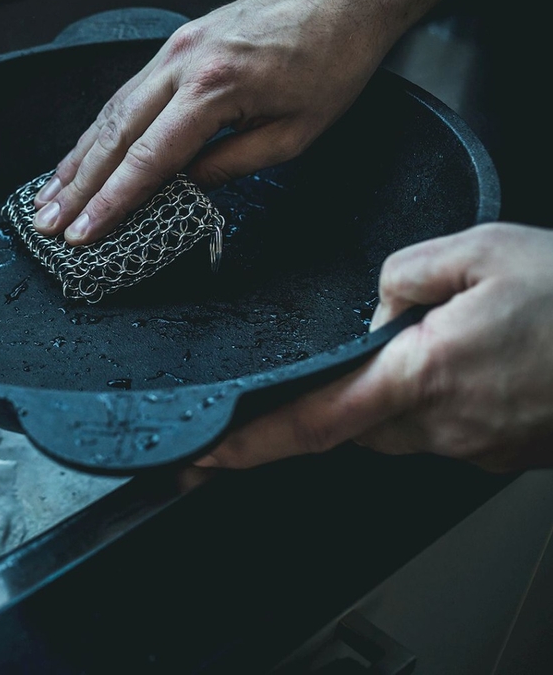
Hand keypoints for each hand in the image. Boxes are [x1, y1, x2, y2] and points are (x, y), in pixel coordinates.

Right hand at [32, 0, 390, 244]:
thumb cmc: (331, 61)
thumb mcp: (294, 133)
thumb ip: (231, 165)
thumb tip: (183, 192)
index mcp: (214, 87)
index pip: (148, 159)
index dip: (112, 203)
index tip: (83, 234)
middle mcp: (182, 64)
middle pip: (114, 136)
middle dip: (77, 187)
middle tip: (47, 225)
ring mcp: (172, 50)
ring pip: (109, 113)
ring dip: (76, 160)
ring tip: (48, 197)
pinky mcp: (173, 46)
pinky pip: (124, 94)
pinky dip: (97, 130)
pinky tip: (80, 156)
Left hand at [195, 223, 552, 472]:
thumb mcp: (483, 251)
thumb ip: (406, 273)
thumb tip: (375, 301)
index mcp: (424, 376)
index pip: (312, 422)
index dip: (251, 443)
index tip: (205, 456)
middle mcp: (444, 425)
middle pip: (351, 425)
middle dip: (334, 397)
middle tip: (345, 358)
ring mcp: (476, 447)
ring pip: (397, 429)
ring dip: (389, 395)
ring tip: (436, 345)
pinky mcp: (503, 454)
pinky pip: (442, 431)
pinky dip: (434, 401)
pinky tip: (471, 362)